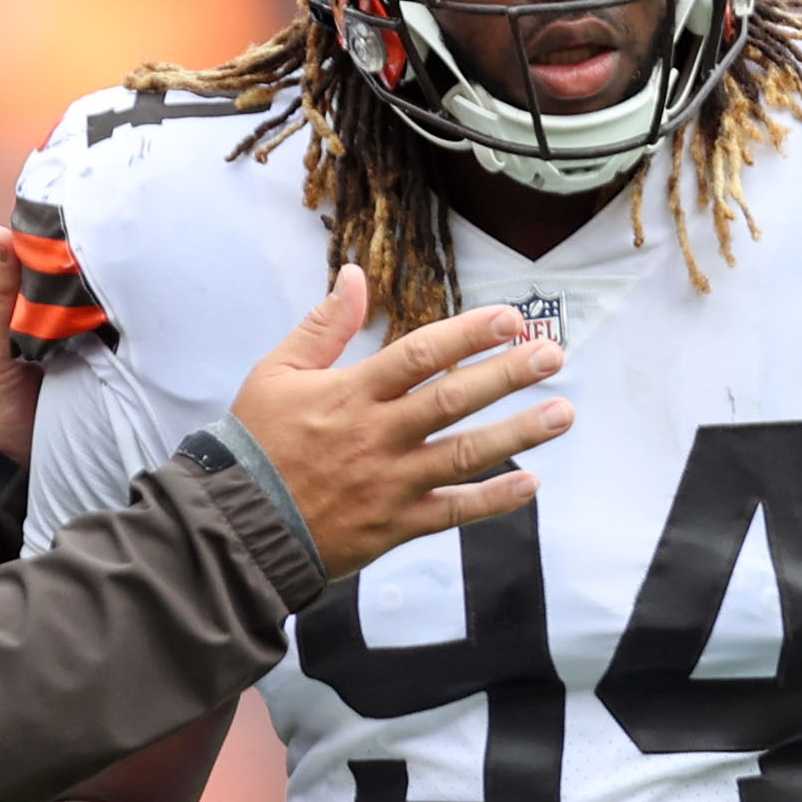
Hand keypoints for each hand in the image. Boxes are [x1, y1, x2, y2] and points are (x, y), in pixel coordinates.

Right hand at [230, 266, 568, 576]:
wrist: (239, 525)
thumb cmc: (255, 445)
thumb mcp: (276, 373)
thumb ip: (323, 326)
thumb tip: (354, 276)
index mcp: (351, 394)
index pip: (421, 355)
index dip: (469, 335)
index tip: (509, 318)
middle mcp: (378, 435)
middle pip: (454, 399)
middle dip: (508, 375)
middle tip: (552, 355)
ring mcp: (391, 482)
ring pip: (465, 454)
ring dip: (518, 433)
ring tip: (562, 413)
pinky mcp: (395, 525)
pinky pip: (453, 510)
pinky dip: (493, 500)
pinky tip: (530, 483)